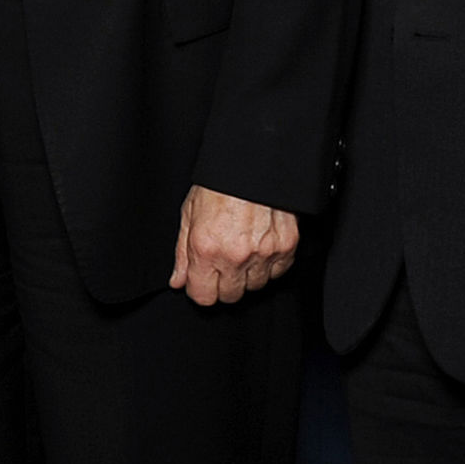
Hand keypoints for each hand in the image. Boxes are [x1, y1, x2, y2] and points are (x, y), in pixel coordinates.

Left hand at [168, 185, 299, 304]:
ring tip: (241, 249)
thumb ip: (182, 254)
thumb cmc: (219, 186)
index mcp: (207, 249)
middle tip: (222, 263)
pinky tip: (259, 246)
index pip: (204, 297)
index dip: (201, 290)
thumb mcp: (189, 215)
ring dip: (247, 275)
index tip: (202, 281)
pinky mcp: (286, 248)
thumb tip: (178, 281)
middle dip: (224, 284)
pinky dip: (269, 265)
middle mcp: (235, 256)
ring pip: (255, 287)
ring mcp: (263, 254)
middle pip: (231, 297)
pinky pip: (277, 273)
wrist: (252, 166)